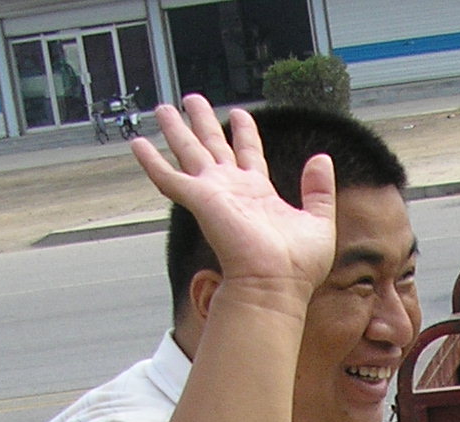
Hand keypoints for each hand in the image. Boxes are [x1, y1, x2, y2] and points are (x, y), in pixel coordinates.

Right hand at [133, 95, 335, 298]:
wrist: (275, 284)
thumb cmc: (297, 266)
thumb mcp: (318, 220)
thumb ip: (319, 189)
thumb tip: (322, 158)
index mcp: (259, 193)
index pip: (248, 153)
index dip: (244, 132)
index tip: (239, 113)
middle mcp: (233, 190)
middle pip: (214, 146)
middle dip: (203, 122)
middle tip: (192, 100)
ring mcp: (214, 193)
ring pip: (189, 152)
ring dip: (176, 130)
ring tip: (164, 108)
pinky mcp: (199, 200)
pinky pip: (168, 177)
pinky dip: (151, 161)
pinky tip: (137, 144)